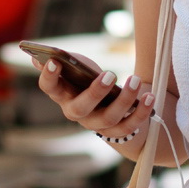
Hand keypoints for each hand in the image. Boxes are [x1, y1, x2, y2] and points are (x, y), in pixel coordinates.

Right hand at [34, 53, 154, 137]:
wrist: (109, 102)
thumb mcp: (76, 67)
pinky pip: (129, 126)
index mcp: (62, 94)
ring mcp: (96, 124)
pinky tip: (150, 96)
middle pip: (81, 107)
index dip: (49, 76)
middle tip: (109, 74)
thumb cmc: (88, 79)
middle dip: (95, 92)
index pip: (49, 87)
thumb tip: (38, 56)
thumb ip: (62, 61)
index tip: (54, 61)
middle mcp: (76, 112)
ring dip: (124, 100)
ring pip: (108, 118)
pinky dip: (141, 112)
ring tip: (135, 80)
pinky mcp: (117, 131)